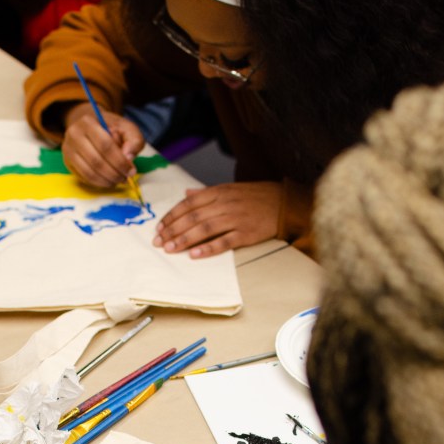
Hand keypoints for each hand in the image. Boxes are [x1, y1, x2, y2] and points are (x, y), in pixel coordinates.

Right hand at [62, 104, 144, 188]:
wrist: (91, 126)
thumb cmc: (111, 128)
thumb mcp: (126, 128)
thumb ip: (134, 140)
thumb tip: (128, 158)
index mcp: (88, 122)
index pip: (105, 145)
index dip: (120, 161)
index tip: (131, 171)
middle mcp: (74, 134)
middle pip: (96, 161)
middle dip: (114, 173)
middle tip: (125, 178)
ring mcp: (68, 149)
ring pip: (89, 172)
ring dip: (106, 181)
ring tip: (118, 180)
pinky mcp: (67, 162)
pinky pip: (84, 177)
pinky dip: (99, 183)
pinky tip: (108, 181)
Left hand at [152, 181, 281, 258]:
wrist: (284, 202)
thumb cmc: (255, 196)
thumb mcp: (230, 188)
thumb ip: (206, 193)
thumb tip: (186, 194)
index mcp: (219, 192)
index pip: (188, 203)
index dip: (172, 216)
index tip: (159, 228)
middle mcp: (225, 204)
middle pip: (193, 217)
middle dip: (173, 230)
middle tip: (159, 243)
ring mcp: (236, 219)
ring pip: (204, 229)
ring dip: (184, 240)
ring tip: (170, 249)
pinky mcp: (246, 234)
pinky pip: (224, 242)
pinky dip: (208, 249)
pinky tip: (194, 255)